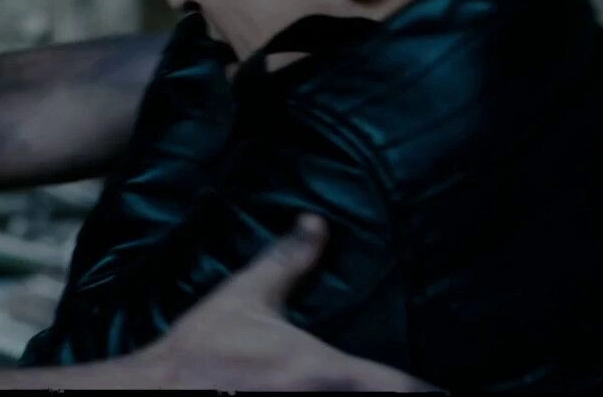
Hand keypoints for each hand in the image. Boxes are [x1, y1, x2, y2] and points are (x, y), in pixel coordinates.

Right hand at [126, 214, 439, 391]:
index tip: (444, 386)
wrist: (157, 391)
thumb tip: (315, 223)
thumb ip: (286, 262)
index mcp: (322, 372)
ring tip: (374, 389)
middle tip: (416, 386)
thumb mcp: (243, 298)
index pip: (403, 387)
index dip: (431, 390)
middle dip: (402, 395)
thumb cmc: (201, 349)